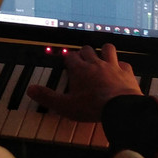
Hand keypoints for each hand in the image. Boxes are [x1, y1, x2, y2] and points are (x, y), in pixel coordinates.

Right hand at [26, 43, 142, 121]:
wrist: (120, 108)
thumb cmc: (92, 106)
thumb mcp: (65, 106)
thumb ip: (47, 97)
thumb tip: (31, 90)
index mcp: (80, 70)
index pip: (70, 57)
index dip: (68, 58)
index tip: (66, 61)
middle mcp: (96, 64)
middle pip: (87, 50)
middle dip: (83, 52)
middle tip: (81, 58)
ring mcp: (113, 66)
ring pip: (107, 49)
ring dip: (103, 51)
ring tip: (101, 56)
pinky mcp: (126, 72)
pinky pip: (124, 63)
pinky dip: (121, 65)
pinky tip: (120, 69)